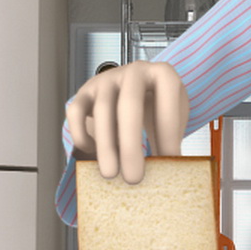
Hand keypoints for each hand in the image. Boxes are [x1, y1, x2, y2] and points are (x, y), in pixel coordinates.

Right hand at [66, 60, 188, 184]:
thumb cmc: (157, 105)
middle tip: (134, 178)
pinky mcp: (85, 91)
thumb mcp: (174, 115)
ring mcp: (106, 79)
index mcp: (162, 74)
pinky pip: (76, 113)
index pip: (166, 99)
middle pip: (129, 105)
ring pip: (101, 111)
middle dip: (131, 145)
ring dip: (106, 147)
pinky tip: (93, 153)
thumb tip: (166, 172)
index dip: (168, 132)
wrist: (136, 88)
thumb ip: (171, 138)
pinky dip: (82, 135)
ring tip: (111, 174)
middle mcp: (133, 71)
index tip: (167, 160)